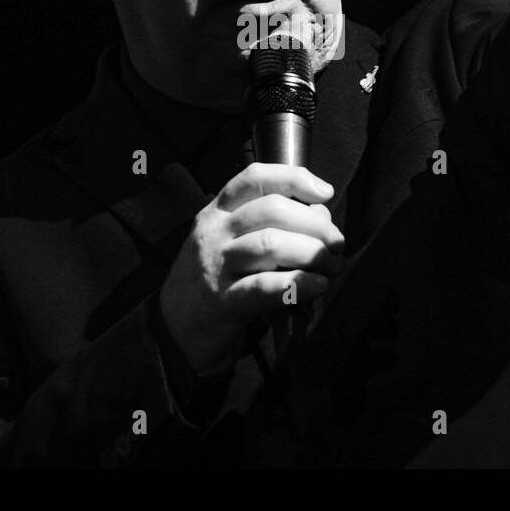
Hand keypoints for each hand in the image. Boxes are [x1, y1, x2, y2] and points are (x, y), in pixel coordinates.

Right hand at [158, 163, 344, 372]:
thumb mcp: (228, 243)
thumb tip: (319, 218)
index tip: (324, 193)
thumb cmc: (214, 282)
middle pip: (272, 209)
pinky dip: (297, 283)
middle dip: (315, 223)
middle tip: (336, 244)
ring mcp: (216, 267)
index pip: (255, 177)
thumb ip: (265, 225)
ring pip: (271, 243)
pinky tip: (316, 286)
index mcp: (217, 213)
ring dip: (312, 253)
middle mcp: (214, 233)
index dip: (294, 178)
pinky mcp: (223, 303)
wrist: (172, 333)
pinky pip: (265, 287)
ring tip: (331, 267)